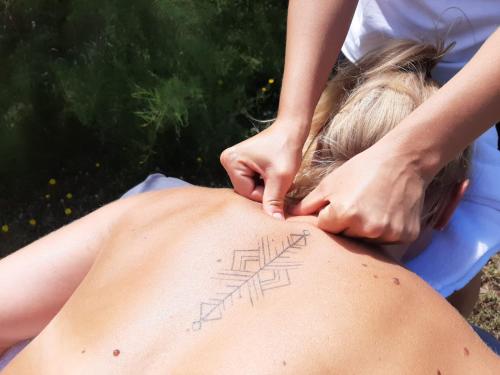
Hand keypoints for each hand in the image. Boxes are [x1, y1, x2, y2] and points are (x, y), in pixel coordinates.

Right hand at [220, 120, 304, 218]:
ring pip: (251, 187)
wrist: (291, 130)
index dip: (265, 195)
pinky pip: (252, 181)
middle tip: (280, 180)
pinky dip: (265, 181)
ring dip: (266, 187)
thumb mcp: (281, 178)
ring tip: (277, 174)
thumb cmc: (285, 149)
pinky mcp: (241, 162)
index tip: (280, 186)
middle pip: (247, 190)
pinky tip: (273, 173)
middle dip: (265, 190)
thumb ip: (274, 201)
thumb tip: (275, 222)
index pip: (247, 192)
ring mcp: (233, 160)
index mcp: (231, 161)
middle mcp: (228, 160)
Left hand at [290, 144, 426, 242]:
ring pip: (366, 241)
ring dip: (365, 230)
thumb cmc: (362, 169)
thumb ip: (307, 204)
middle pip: (346, 237)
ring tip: (372, 207)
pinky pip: (387, 241)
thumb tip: (286, 217)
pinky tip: (387, 212)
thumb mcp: (330, 183)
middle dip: (346, 225)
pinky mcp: (405, 235)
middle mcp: (366, 228)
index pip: (326, 229)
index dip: (329, 216)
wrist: (404, 160)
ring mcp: (388, 233)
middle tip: (357, 203)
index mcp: (344, 214)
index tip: (339, 203)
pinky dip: (385, 231)